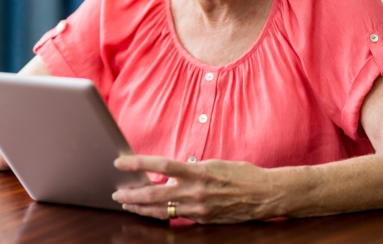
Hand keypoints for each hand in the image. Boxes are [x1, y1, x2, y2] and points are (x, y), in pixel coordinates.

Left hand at [112, 155, 279, 223]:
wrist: (265, 195)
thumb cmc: (241, 174)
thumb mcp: (213, 164)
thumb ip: (190, 170)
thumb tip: (168, 174)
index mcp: (198, 171)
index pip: (161, 166)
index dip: (138, 164)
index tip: (120, 162)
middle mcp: (196, 192)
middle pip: (154, 195)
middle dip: (132, 195)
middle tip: (117, 193)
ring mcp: (198, 209)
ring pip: (161, 211)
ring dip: (141, 208)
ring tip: (126, 204)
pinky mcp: (202, 220)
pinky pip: (176, 217)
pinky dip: (160, 214)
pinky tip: (150, 212)